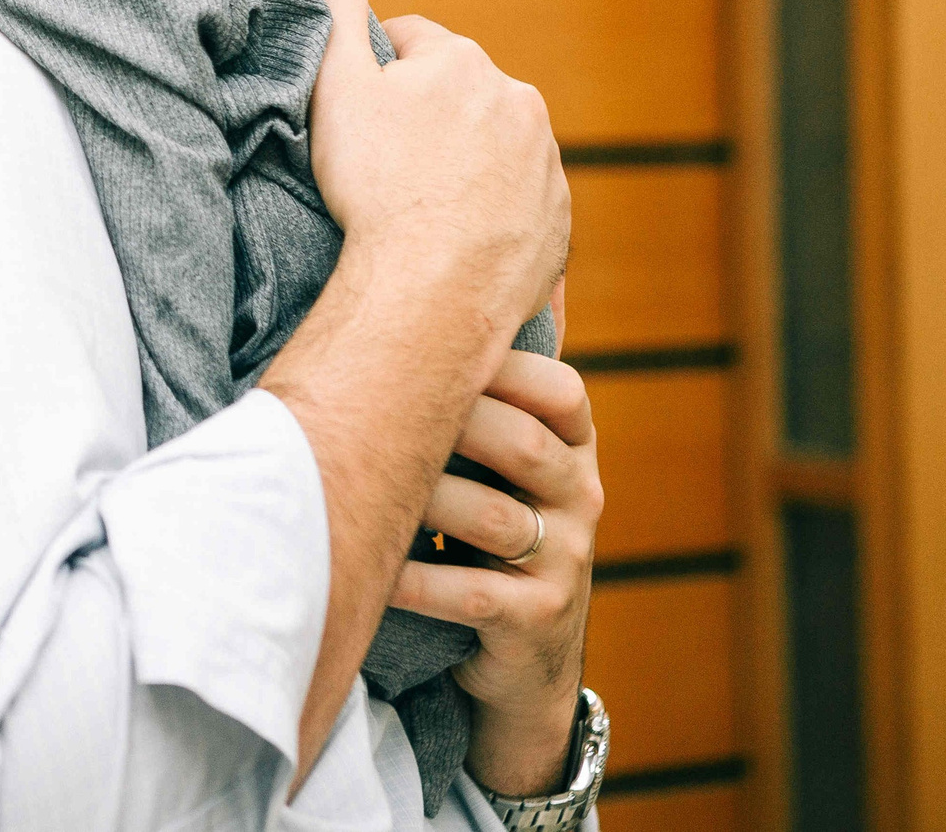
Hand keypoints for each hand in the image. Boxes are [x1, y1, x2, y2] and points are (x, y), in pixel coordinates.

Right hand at [305, 0, 569, 339]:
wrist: (434, 289)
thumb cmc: (378, 188)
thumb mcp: (338, 89)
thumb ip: (337, 14)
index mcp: (462, 61)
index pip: (414, 39)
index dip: (381, 68)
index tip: (361, 107)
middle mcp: (516, 99)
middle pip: (462, 90)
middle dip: (429, 112)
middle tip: (388, 159)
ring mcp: (544, 160)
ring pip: (497, 143)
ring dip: (467, 158)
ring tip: (423, 201)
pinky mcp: (558, 216)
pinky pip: (521, 197)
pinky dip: (495, 205)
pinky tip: (459, 232)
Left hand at [393, 348, 600, 796]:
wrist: (523, 659)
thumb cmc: (488, 537)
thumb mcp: (499, 468)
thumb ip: (475, 396)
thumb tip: (416, 285)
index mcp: (572, 449)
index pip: (562, 391)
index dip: (503, 365)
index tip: (426, 338)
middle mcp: (581, 497)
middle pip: (521, 444)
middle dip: (451, 419)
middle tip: (375, 399)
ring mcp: (565, 561)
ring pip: (493, 518)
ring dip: (425, 499)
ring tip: (364, 481)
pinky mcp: (537, 621)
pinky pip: (472, 593)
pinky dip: (417, 578)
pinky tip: (375, 563)